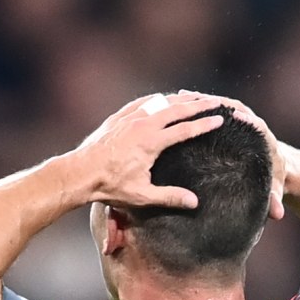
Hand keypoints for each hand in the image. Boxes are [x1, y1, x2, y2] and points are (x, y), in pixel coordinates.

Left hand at [71, 92, 225, 209]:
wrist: (80, 173)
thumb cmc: (110, 186)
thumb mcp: (142, 195)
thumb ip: (169, 197)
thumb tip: (194, 202)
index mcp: (152, 142)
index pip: (185, 129)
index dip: (204, 124)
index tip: (220, 118)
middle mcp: (142, 125)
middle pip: (176, 109)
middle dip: (198, 105)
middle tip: (214, 101)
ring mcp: (129, 118)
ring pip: (159, 103)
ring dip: (177, 100)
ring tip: (192, 98)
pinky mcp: (118, 118)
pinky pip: (141, 103)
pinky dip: (155, 100)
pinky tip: (160, 99)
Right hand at [179, 91, 286, 220]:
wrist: (271, 171)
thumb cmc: (269, 181)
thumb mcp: (270, 192)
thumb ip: (274, 201)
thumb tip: (278, 214)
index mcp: (263, 138)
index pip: (256, 123)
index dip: (246, 118)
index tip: (236, 115)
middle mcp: (249, 125)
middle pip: (234, 107)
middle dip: (216, 102)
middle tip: (198, 99)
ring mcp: (236, 122)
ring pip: (220, 106)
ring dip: (203, 100)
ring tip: (182, 96)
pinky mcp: (225, 125)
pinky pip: (210, 112)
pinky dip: (196, 107)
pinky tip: (176, 104)